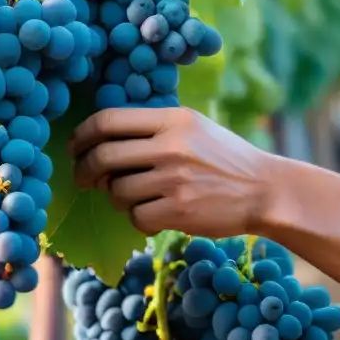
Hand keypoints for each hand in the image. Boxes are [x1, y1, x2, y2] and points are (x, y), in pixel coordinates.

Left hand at [68, 106, 273, 236]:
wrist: (265, 190)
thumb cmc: (225, 159)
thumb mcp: (194, 128)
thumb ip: (153, 128)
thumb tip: (100, 141)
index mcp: (172, 119)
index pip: (108, 120)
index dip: (82, 136)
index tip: (74, 149)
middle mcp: (172, 145)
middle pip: (103, 156)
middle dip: (84, 171)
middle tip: (84, 180)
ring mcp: (176, 179)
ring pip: (117, 191)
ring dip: (117, 198)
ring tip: (136, 198)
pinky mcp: (180, 211)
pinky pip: (136, 218)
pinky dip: (139, 220)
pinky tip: (155, 215)